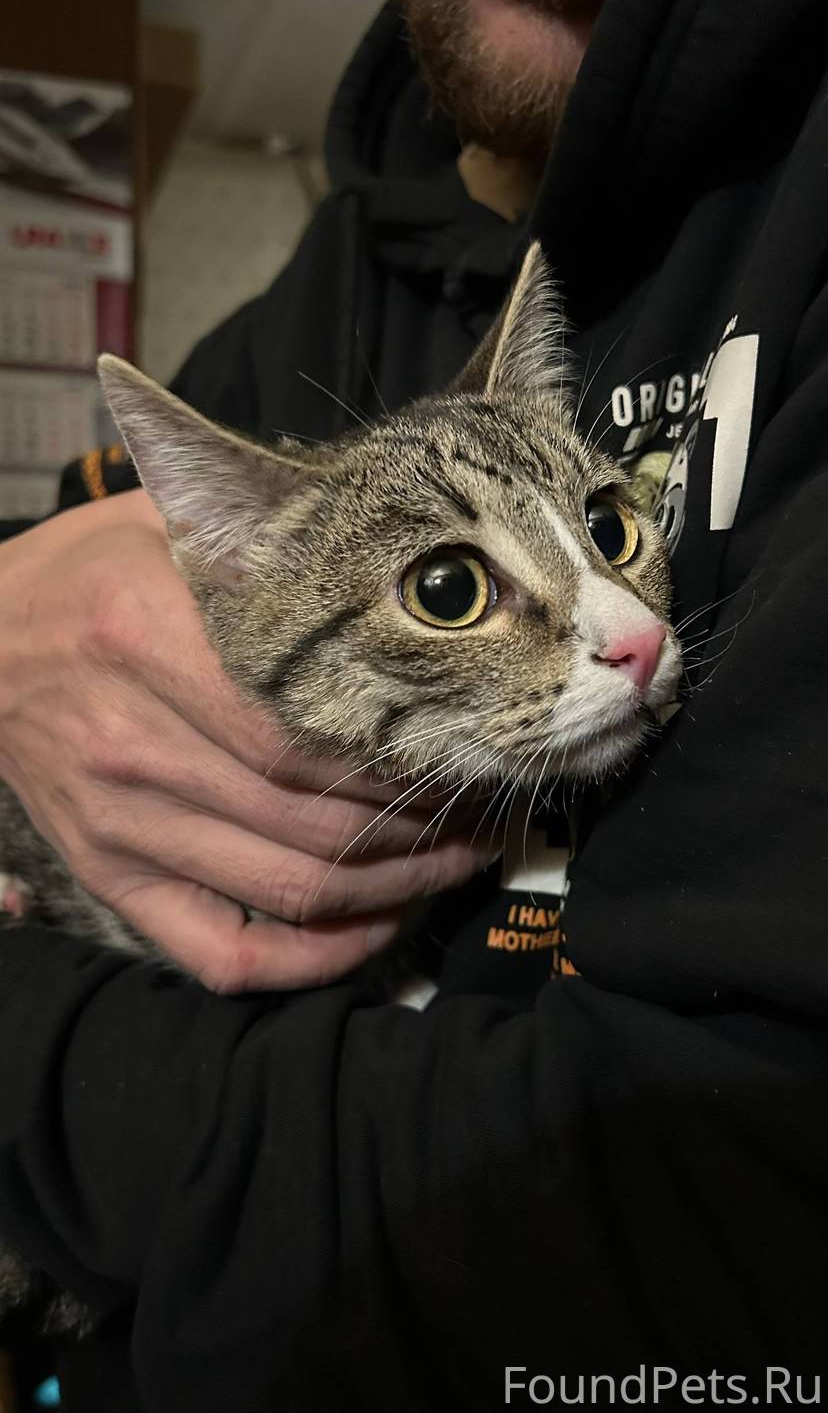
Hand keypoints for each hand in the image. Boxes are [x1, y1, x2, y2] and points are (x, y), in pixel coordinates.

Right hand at [0, 492, 494, 989]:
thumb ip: (256, 533)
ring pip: (290, 887)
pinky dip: (312, 960)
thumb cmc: (86, 575)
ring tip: (456, 862)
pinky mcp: (111, 878)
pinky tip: (373, 927)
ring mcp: (119, 825)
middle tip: (483, 813)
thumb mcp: (157, 523)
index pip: (301, 732)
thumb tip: (385, 542)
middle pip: (312, 817)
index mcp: (146, 639)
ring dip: (393, 887)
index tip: (465, 754)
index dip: (397, 761)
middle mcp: (131, 743)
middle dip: (420, 829)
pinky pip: (224, 953)